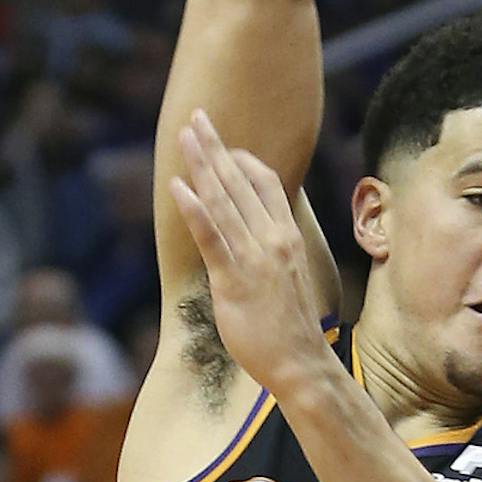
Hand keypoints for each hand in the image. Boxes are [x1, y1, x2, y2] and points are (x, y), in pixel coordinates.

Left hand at [168, 110, 331, 399]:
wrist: (302, 364)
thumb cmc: (292, 329)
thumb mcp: (287, 279)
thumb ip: (269, 253)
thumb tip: (251, 243)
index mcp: (287, 237)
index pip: (266, 183)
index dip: (241, 158)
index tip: (223, 143)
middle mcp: (273, 239)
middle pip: (240, 181)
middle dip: (215, 147)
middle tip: (196, 117)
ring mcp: (254, 258)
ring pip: (224, 200)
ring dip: (202, 164)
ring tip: (184, 136)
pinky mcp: (234, 280)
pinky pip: (212, 238)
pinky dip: (194, 210)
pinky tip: (178, 187)